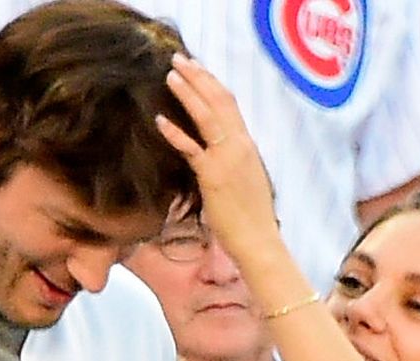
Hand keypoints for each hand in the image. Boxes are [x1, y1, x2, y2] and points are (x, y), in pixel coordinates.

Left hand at [156, 53, 281, 266]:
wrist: (259, 242)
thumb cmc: (251, 218)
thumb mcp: (245, 180)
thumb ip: (232, 161)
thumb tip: (217, 154)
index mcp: (247, 146)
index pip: (230, 104)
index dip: (212, 83)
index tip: (198, 69)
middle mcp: (240, 146)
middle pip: (219, 101)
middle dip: (198, 77)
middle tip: (179, 60)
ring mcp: (228, 159)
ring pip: (207, 116)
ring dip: (188, 93)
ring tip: (170, 76)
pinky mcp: (214, 177)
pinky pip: (192, 149)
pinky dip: (176, 132)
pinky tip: (159, 120)